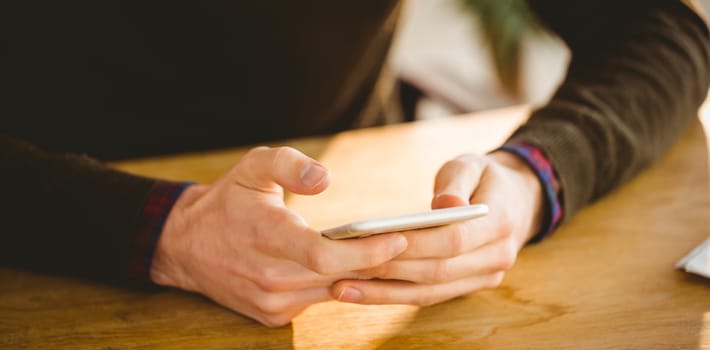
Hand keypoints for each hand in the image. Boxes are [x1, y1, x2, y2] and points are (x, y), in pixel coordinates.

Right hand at [150, 146, 407, 326]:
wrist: (186, 245)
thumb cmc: (228, 200)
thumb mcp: (254, 166)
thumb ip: (290, 163)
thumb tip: (325, 178)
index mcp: (267, 237)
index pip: (325, 256)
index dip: (367, 251)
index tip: (400, 238)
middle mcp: (270, 277)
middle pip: (340, 277)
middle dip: (381, 262)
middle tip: (417, 245)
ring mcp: (272, 302)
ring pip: (335, 292)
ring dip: (366, 276)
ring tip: (397, 254)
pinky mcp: (273, 316)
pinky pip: (319, 301)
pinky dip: (342, 285)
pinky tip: (360, 268)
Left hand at [331, 151, 543, 305]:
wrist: (516, 201)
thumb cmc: (485, 178)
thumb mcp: (473, 165)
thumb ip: (456, 182)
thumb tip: (445, 205)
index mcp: (502, 223)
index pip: (453, 240)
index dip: (414, 244)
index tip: (374, 241)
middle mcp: (498, 258)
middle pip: (437, 271)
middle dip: (390, 270)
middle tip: (345, 266)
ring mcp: (485, 277)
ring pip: (430, 293)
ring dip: (384, 294)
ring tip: (341, 288)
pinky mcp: (468, 287)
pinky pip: (429, 297)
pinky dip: (393, 296)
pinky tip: (359, 292)